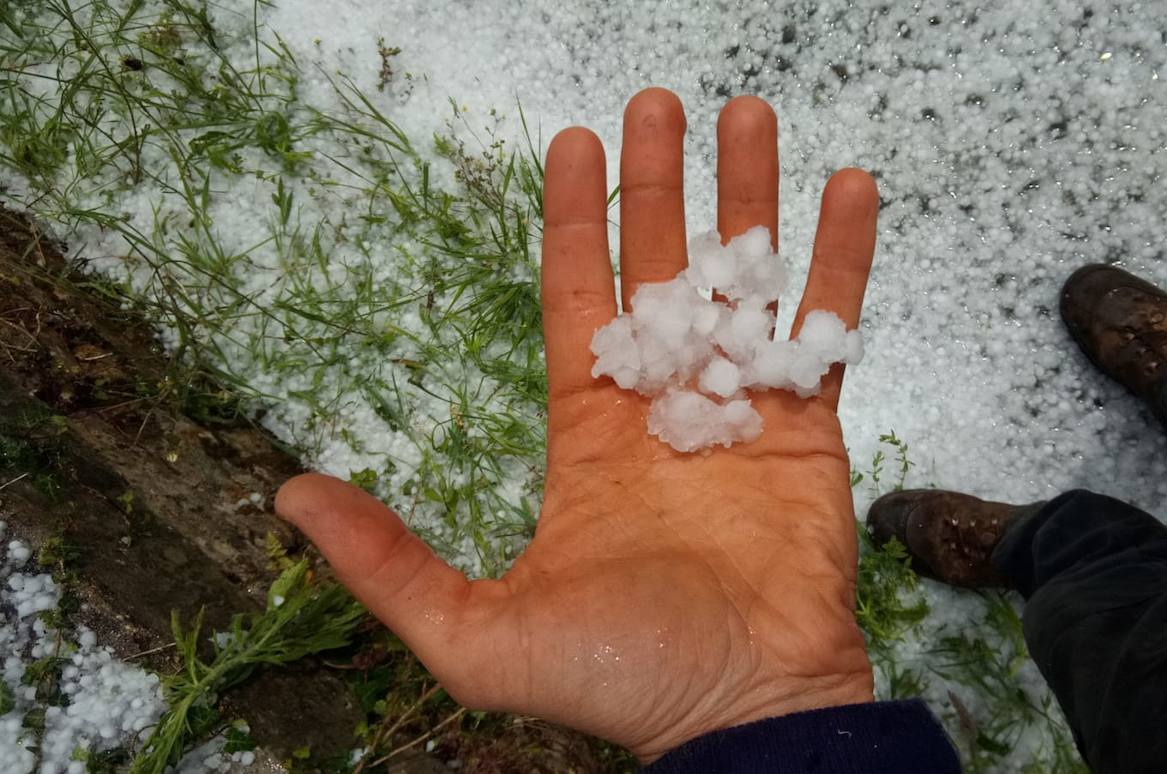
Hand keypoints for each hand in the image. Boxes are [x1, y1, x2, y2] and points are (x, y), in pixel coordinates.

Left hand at [276, 87, 880, 761]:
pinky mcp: (809, 429)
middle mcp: (662, 407)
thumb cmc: (619, 680)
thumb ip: (387, 562)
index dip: (573, 221)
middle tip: (659, 104)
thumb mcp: (477, 631)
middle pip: (661, 268)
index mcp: (588, 433)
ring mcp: (740, 411)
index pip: (575, 297)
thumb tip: (289, 494)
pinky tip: (845, 191)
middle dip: (659, 186)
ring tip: (751, 116)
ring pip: (743, 281)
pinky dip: (839, 260)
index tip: (574, 143)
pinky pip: (825, 328)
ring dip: (749, 199)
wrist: (742, 712)